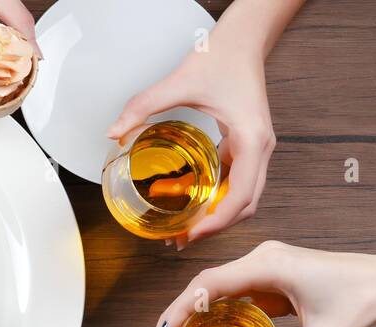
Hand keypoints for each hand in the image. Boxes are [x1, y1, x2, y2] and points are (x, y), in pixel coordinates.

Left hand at [108, 28, 272, 246]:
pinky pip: (239, 180)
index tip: (192, 234)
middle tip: (182, 239)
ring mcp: (259, 148)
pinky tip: (194, 200)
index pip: (241, 197)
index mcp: (252, 139)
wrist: (243, 38)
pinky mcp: (250, 144)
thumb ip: (143, 106)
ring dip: (219, 215)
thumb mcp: (178, 82)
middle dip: (216, 226)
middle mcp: (262, 148)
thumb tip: (114, 132)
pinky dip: (220, 196)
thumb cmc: (220, 56)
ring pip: (245, 197)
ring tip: (187, 227)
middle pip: (246, 205)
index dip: (217, 222)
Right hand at [151, 242, 375, 326]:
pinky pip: (237, 293)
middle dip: (178, 318)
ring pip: (218, 288)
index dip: (176, 314)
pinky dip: (219, 314)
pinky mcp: (277, 275)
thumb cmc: (366, 299)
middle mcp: (263, 258)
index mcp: (268, 266)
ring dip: (196, 315)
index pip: (205, 287)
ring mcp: (269, 264)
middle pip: (204, 286)